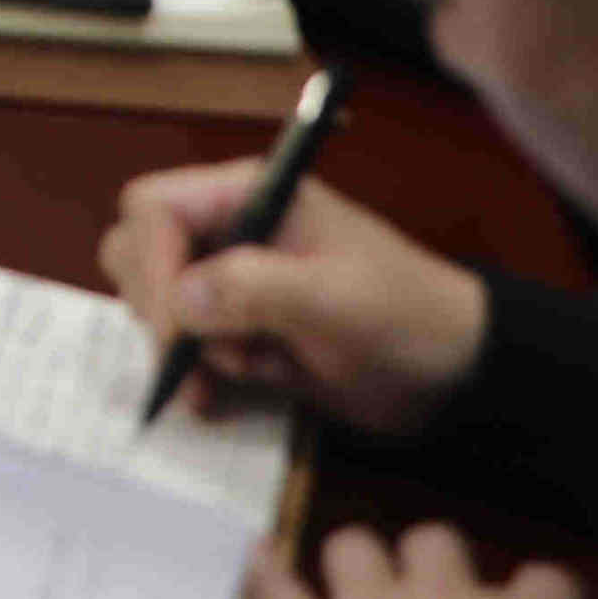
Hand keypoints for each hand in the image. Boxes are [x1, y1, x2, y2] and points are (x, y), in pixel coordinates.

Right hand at [105, 166, 492, 439]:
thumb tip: (178, 302)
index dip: (153, 264)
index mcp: (251, 197)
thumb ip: (255, 290)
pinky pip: (186, 349)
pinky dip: (195, 378)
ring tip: (229, 379)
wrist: (457, 376)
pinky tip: (221, 401)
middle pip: (140, 252)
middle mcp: (231, 232)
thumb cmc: (406, 318)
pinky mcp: (242, 332)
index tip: (176, 327)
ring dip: (179, 350)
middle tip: (195, 355)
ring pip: (157, 305)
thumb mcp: (336, 299)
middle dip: (158, 309)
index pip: (155, 208)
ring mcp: (233, 285)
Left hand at [247, 528, 596, 598]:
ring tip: (356, 579)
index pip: (549, 585)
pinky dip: (265, 573)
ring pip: (356, 548)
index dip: (542, 597)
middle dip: (433, 560)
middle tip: (435, 594)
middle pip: (437, 543)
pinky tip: (261, 556)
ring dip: (355, 562)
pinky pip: (278, 590)